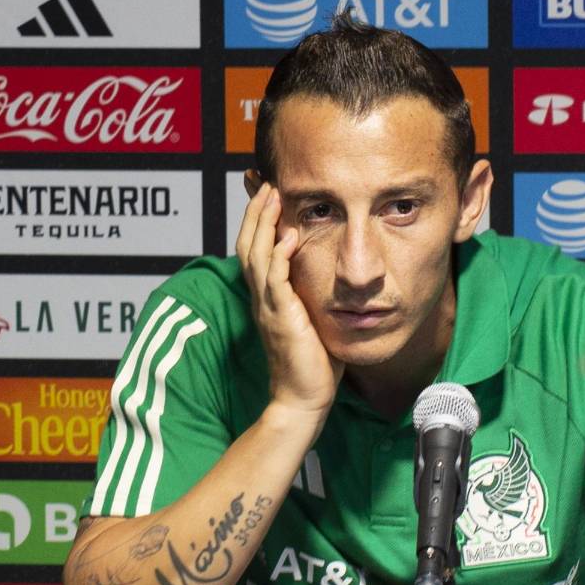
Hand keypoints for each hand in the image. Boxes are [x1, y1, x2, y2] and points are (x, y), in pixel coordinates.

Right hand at [236, 183, 342, 423]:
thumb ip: (316, 297)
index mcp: (269, 298)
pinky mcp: (281, 318)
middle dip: (256, 212)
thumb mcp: (315, 321)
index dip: (258, 222)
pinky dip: (279, 256)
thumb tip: (336, 279)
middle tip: (265, 184)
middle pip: (248, 244)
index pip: (257, 250)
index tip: (267, 195)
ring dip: (263, 223)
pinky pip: (275, 281)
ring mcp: (268, 307)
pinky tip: (289, 236)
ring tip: (272, 196)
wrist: (303, 400)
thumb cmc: (314, 366)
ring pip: (256, 255)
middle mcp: (262, 298)